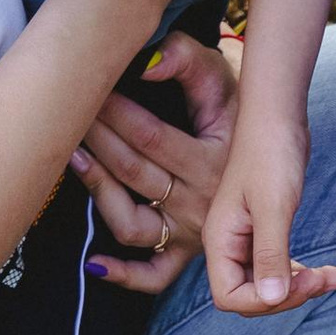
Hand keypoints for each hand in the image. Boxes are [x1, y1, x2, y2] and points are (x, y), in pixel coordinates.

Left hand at [73, 33, 235, 295]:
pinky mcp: (185, 253)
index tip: (90, 89)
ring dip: (97, 190)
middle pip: (134, 174)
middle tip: (68, 113)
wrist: (266, 147)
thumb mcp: (220, 76)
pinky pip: (155, 276)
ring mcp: (191, 232)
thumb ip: (187, 59)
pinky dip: (125, 275)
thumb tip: (145, 62)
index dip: (114, 113)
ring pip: (132, 222)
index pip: (150, 138)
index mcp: (213, 161)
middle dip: (97, 138)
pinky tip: (94, 263)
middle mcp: (202, 202)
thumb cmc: (235, 108)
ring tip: (75, 156)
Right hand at [203, 107, 335, 316]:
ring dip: (300, 287)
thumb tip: (271, 299)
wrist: (277, 117)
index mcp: (220, 240)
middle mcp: (228, 243)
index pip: (230, 296)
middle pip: (251, 295)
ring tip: (334, 277)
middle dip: (288, 295)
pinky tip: (325, 270)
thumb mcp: (274, 206)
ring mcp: (245, 237)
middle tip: (325, 278)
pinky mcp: (264, 229)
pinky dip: (301, 273)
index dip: (265, 301)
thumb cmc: (271, 153)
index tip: (302, 282)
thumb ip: (271, 255)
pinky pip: (277, 266)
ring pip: (267, 283)